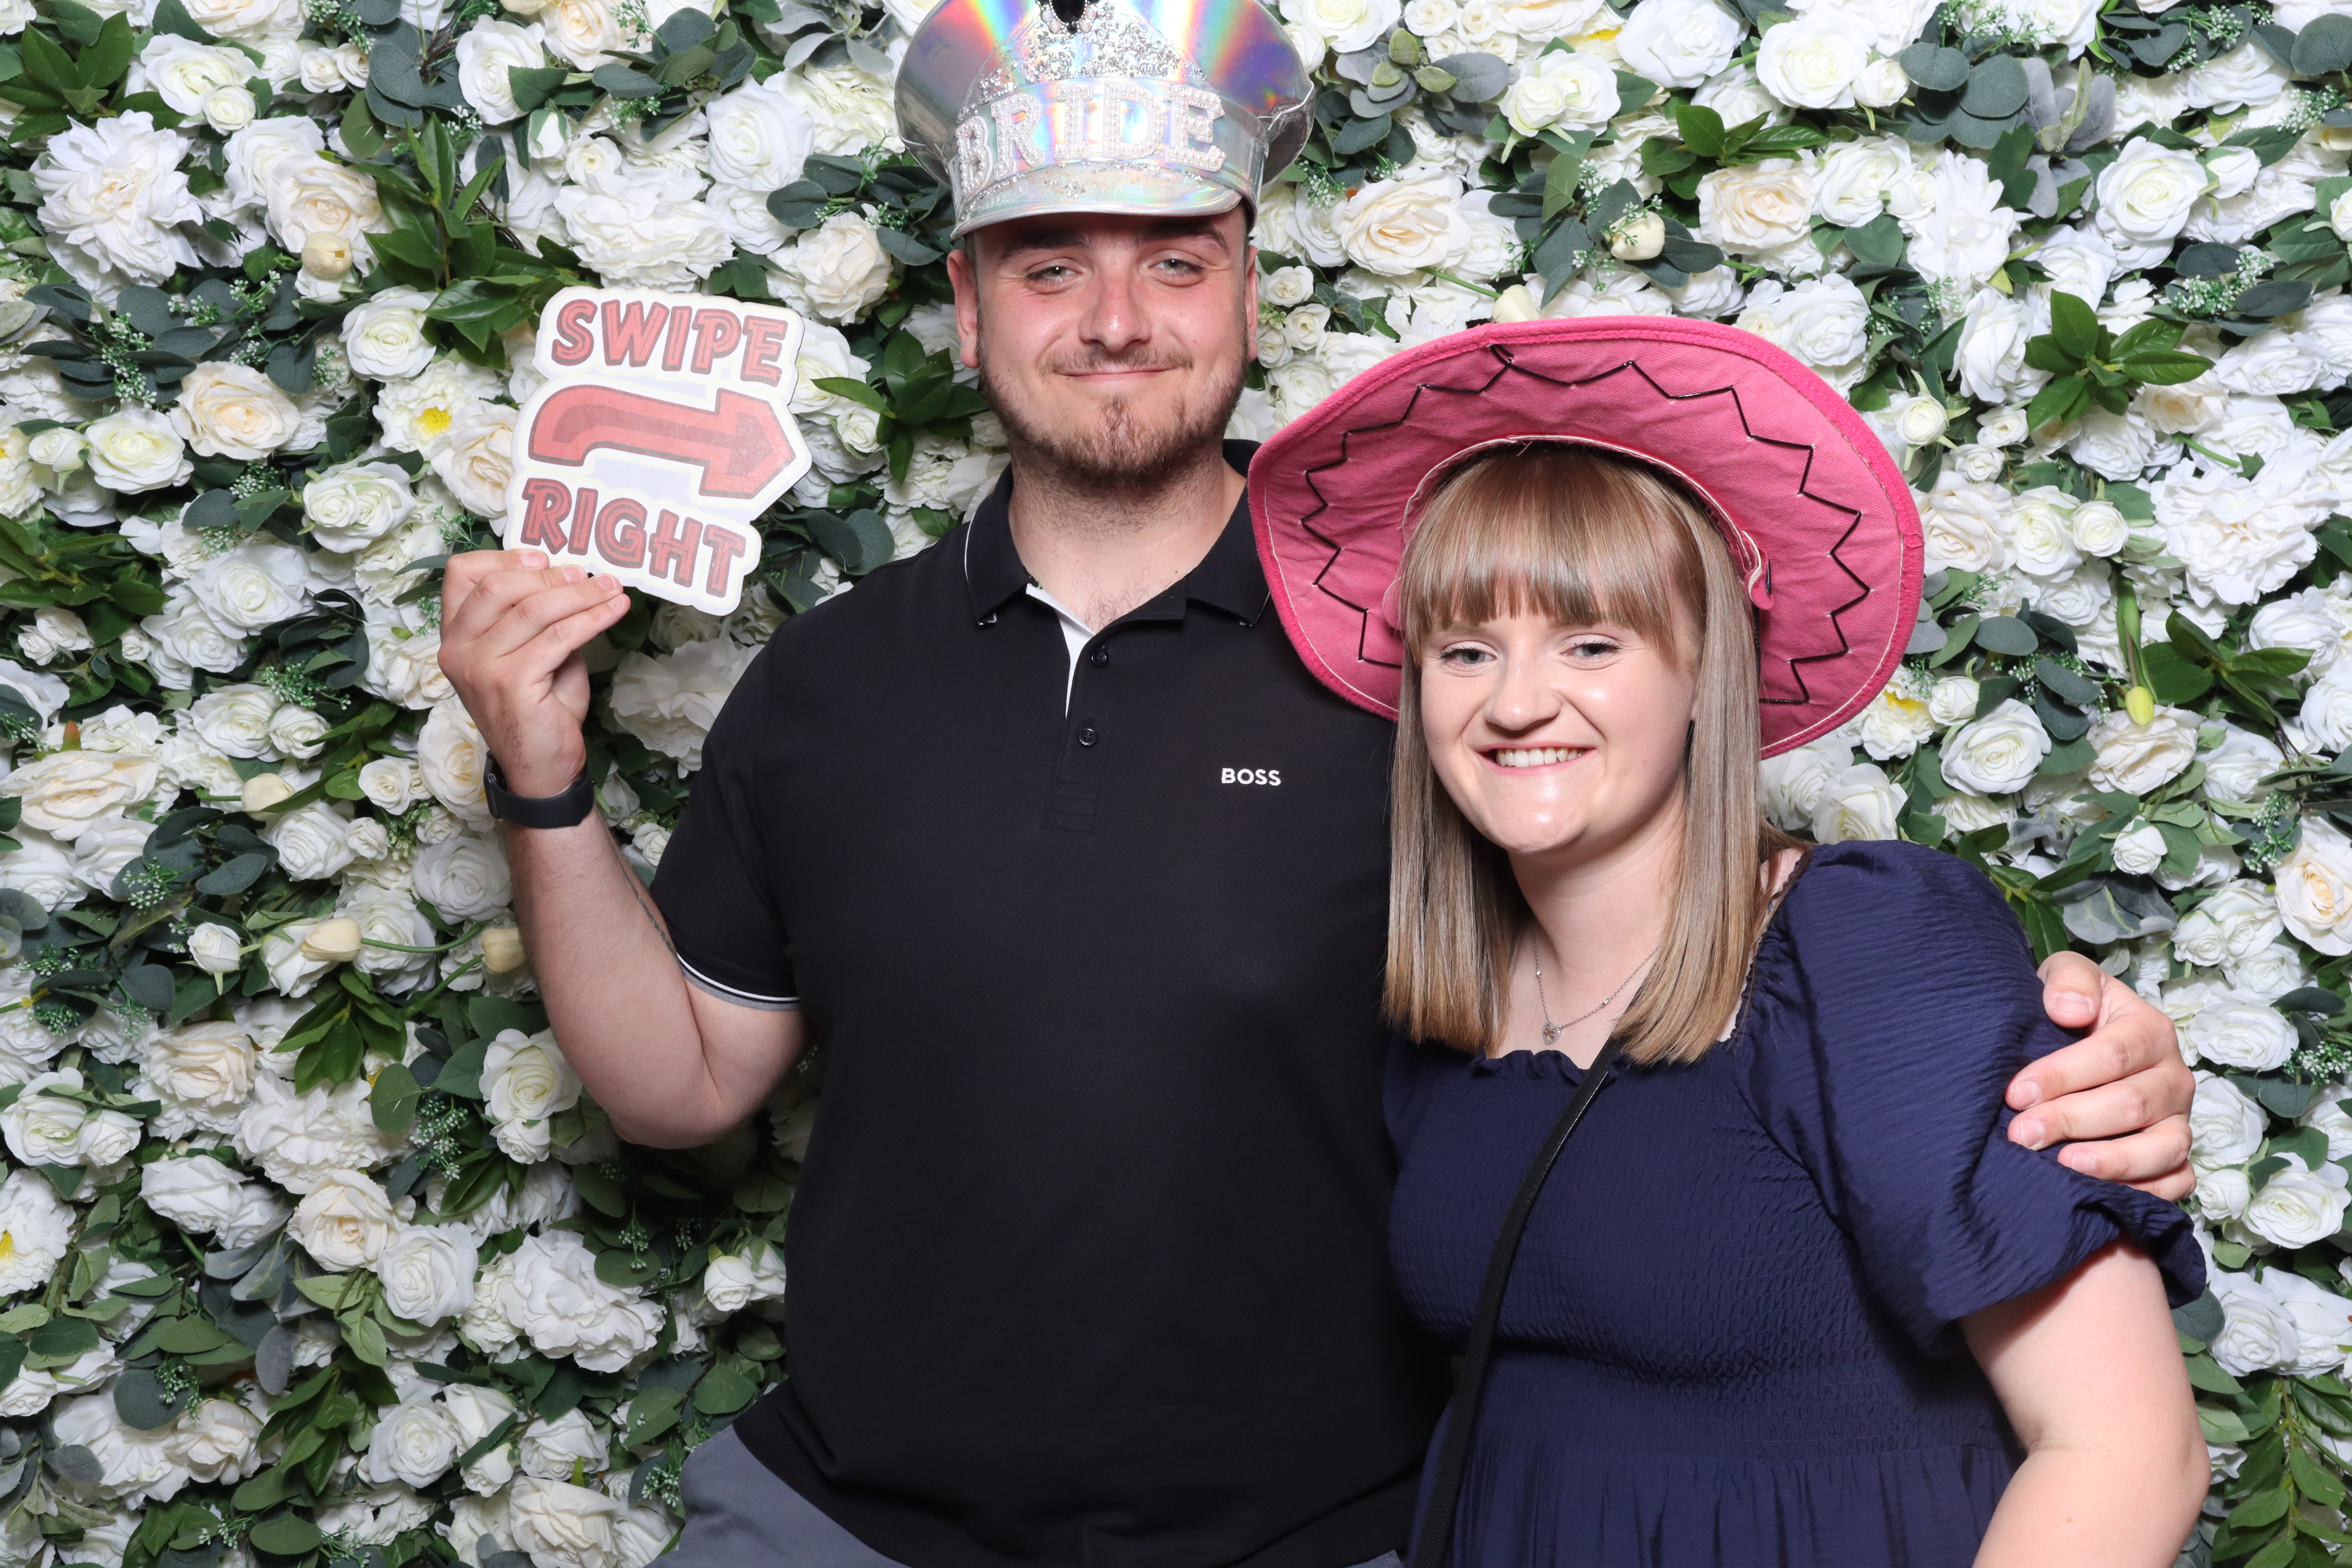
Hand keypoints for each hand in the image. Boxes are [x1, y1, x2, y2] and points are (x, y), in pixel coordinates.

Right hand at [438, 549, 630, 796]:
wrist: (541, 768)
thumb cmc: (539, 709)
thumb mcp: (530, 654)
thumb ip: (536, 619)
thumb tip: (571, 579)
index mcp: (455, 637)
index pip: (461, 576)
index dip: (503, 557)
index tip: (544, 556)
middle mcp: (458, 650)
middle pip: (500, 586)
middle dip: (551, 575)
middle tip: (590, 575)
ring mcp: (480, 666)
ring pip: (534, 609)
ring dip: (580, 594)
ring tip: (611, 588)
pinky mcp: (511, 682)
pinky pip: (558, 636)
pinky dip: (592, 618)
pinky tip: (614, 611)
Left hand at [2005, 951, 2193, 1200]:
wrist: (2082, 1040)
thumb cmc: (2071, 1010)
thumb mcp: (2067, 976)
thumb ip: (2068, 981)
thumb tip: (2069, 1009)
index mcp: (2151, 1030)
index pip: (2112, 1055)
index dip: (2062, 1076)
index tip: (2015, 1093)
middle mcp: (2174, 1077)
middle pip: (2131, 1103)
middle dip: (2071, 1121)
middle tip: (2021, 1135)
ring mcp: (2180, 1120)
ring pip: (2163, 1148)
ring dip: (2112, 1161)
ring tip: (2063, 1167)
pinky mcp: (2179, 1156)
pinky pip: (2177, 1181)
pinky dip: (2144, 1192)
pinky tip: (2100, 1195)